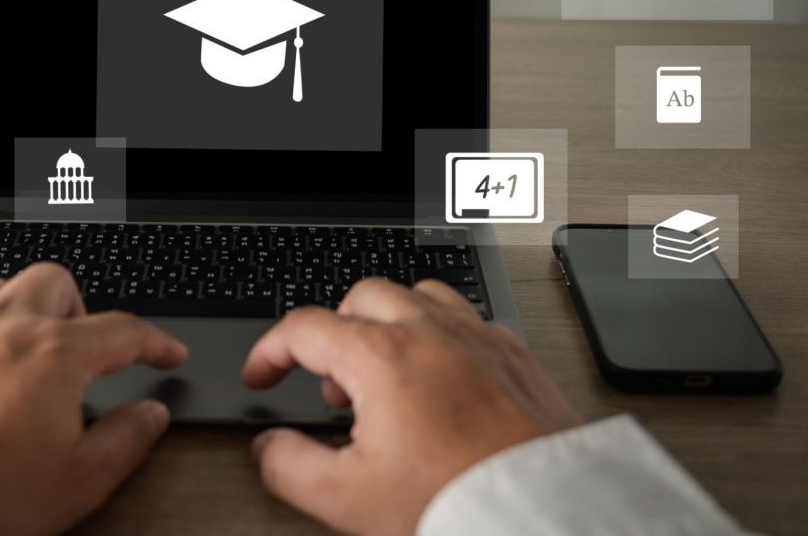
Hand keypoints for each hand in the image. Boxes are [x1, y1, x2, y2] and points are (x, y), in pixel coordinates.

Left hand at [0, 263, 187, 535]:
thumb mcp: (75, 481)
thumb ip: (124, 442)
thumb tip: (149, 418)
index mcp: (53, 353)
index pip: (123, 330)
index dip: (155, 342)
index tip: (166, 352)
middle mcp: (5, 324)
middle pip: (57, 283)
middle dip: (83, 308)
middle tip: (88, 348)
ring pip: (4, 287)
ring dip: (28, 308)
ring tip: (32, 348)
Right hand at [242, 278, 580, 535]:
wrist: (543, 516)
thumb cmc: (459, 501)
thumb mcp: (347, 499)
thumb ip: (290, 466)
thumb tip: (268, 447)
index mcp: (382, 357)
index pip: (305, 328)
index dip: (270, 351)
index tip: (263, 374)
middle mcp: (432, 333)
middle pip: (361, 297)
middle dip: (334, 331)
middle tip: (332, 384)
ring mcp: (478, 338)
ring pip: (419, 295)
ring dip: (389, 322)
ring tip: (386, 375)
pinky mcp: (515, 356)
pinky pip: (468, 317)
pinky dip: (440, 335)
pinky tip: (440, 378)